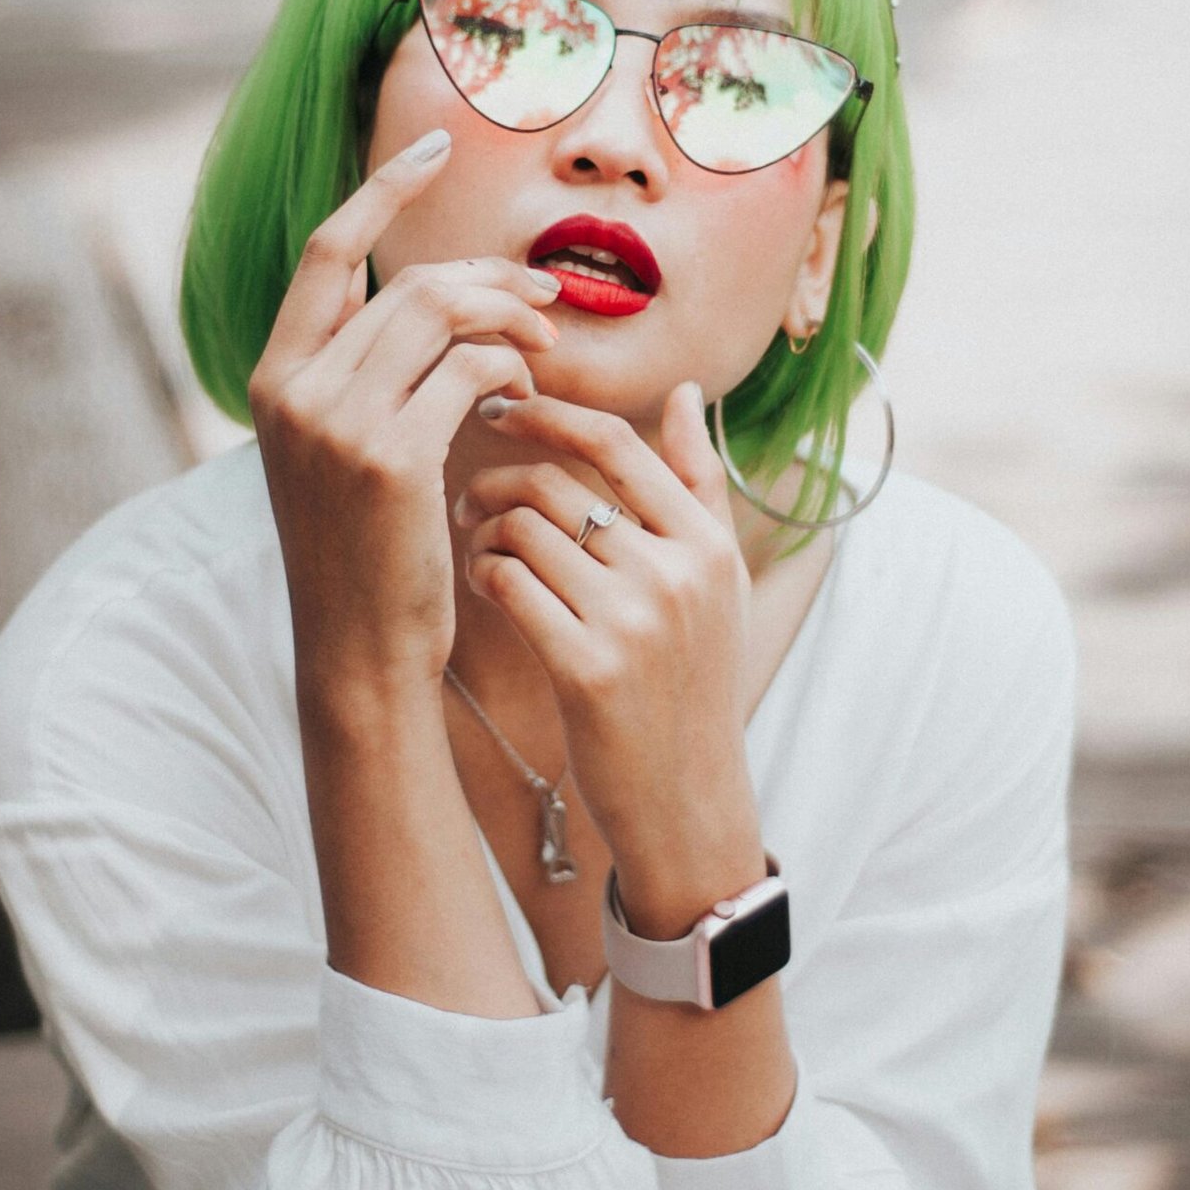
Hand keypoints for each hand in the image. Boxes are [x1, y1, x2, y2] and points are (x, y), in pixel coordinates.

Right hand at [247, 133, 561, 699]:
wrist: (358, 651)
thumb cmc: (365, 554)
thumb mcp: (338, 453)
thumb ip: (362, 374)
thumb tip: (434, 302)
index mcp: (274, 376)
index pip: (328, 247)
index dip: (385, 187)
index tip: (435, 146)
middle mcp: (294, 388)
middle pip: (413, 282)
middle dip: (495, 278)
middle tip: (548, 298)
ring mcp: (338, 421)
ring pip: (448, 316)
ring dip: (515, 320)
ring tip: (546, 350)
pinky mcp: (391, 456)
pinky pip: (475, 371)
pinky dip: (514, 371)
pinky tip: (528, 399)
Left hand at [453, 384, 763, 924]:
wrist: (687, 797)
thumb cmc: (693, 681)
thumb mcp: (719, 580)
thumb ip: (699, 484)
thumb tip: (683, 392)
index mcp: (707, 542)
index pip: (615, 442)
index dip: (548, 415)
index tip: (502, 409)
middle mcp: (675, 573)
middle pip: (556, 483)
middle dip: (497, 482)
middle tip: (471, 499)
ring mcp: (632, 621)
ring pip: (523, 529)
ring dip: (484, 531)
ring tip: (480, 549)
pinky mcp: (586, 668)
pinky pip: (508, 583)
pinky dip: (483, 573)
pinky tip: (484, 585)